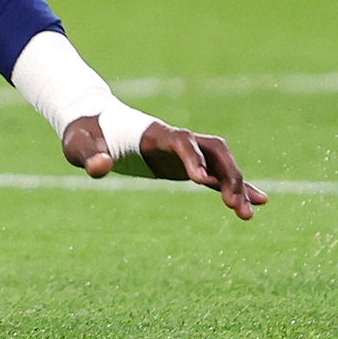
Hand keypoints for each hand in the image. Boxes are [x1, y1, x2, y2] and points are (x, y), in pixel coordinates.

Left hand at [63, 115, 265, 218]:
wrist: (93, 124)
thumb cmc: (85, 135)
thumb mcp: (78, 145)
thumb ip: (89, 155)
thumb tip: (100, 167)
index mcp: (152, 133)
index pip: (180, 140)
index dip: (193, 157)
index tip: (200, 181)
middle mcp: (175, 140)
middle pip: (213, 148)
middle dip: (228, 173)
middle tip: (233, 205)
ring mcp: (185, 152)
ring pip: (222, 162)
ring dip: (237, 184)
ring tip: (246, 214)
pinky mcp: (188, 166)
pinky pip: (218, 176)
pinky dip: (239, 187)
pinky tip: (259, 202)